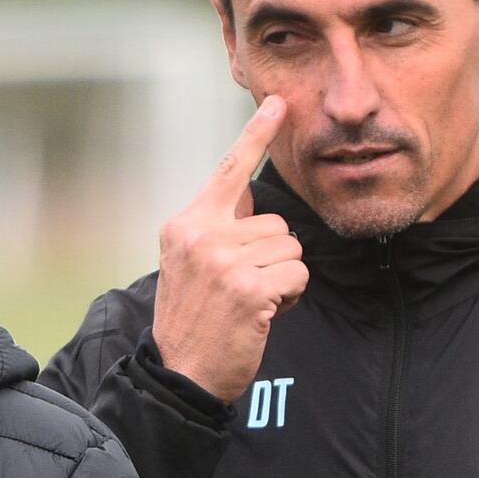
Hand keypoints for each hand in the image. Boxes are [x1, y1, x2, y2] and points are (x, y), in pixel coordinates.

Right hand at [149, 95, 306, 406]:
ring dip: (283, 279)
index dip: (255, 135)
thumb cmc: (193, 320)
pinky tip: (263, 314)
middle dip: (273, 257)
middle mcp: (201, 234)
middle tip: (244, 289)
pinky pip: (298, 276)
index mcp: (185, 223)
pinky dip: (290, 298)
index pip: (227, 170)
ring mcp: (223, 261)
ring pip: (291, 249)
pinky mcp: (248, 288)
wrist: (180, 374)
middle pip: (275, 223)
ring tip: (251, 302)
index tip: (277, 103)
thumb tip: (250, 193)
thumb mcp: (189, 263)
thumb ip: (217, 227)